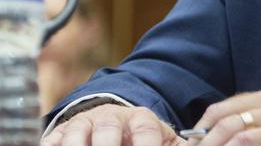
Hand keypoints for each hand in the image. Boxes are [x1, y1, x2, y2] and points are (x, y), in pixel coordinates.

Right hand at [41, 103, 185, 145]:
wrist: (111, 121)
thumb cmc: (142, 138)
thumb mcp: (162, 140)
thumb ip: (177, 145)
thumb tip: (206, 144)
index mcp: (140, 119)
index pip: (145, 128)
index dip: (147, 144)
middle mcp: (111, 117)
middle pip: (108, 130)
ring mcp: (85, 123)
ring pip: (78, 133)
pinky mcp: (62, 132)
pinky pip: (53, 140)